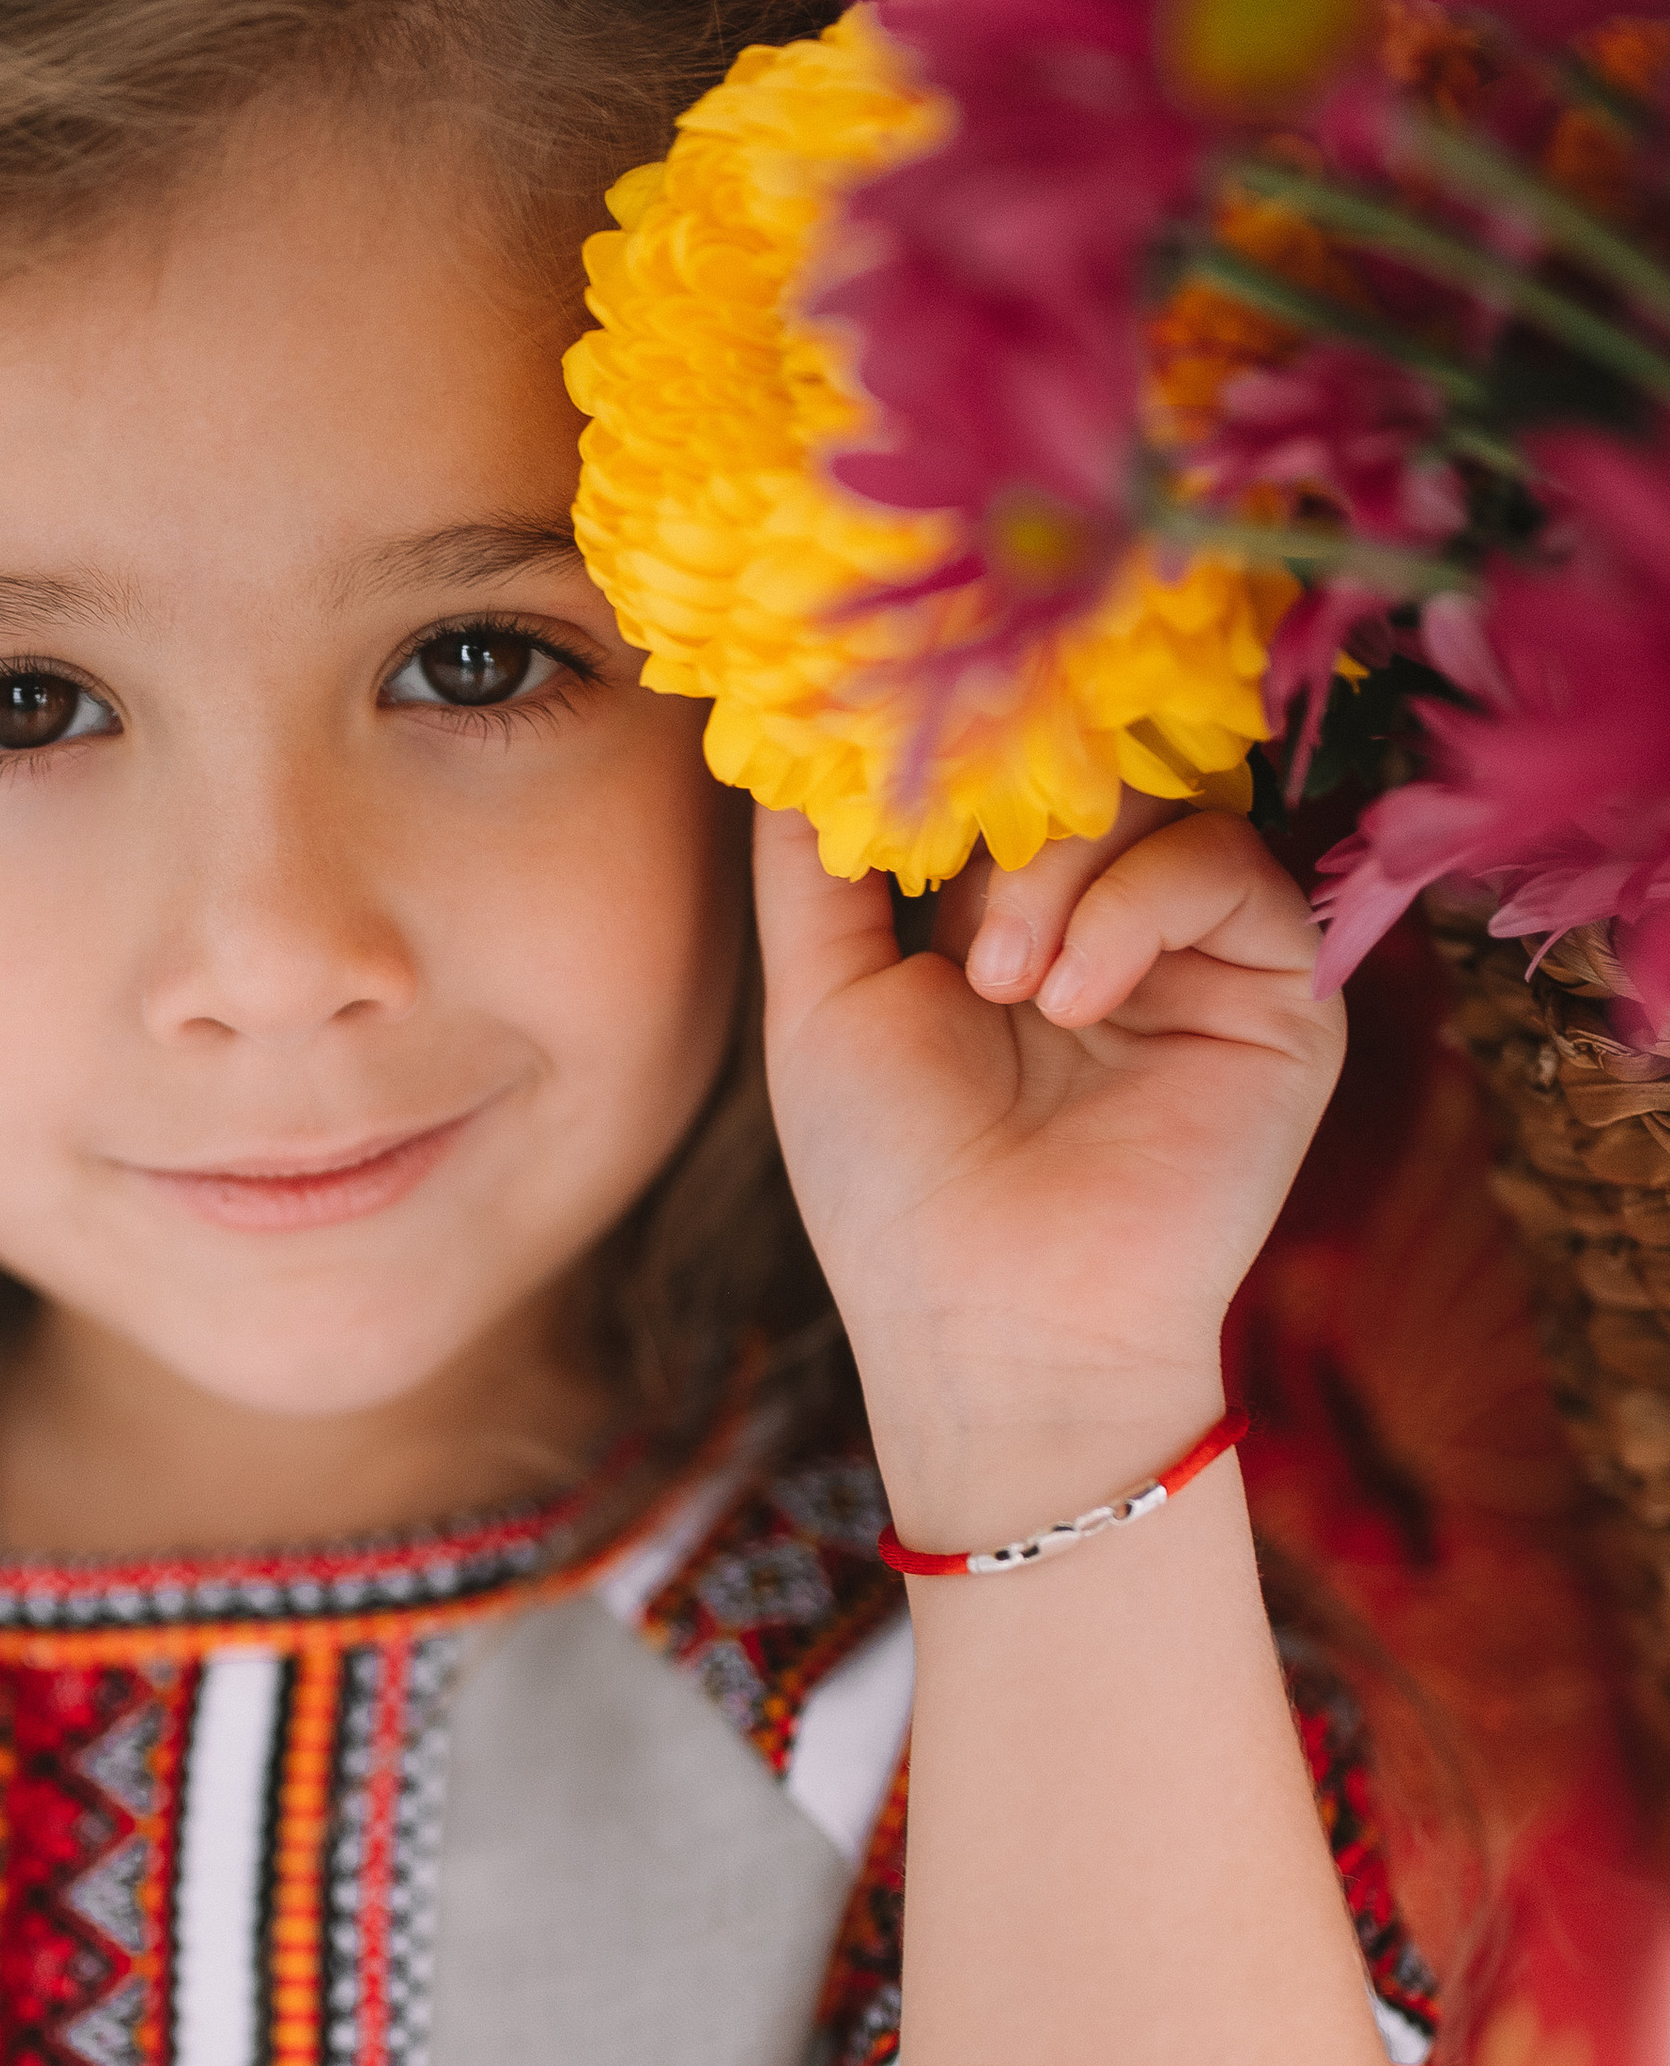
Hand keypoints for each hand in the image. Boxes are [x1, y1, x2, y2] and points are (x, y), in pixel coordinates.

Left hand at [756, 797, 1338, 1550]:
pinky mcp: (1279, 991)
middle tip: (948, 907)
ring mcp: (1198, 951)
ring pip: (1157, 793)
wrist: (999, 1330)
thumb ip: (809, 866)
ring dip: (1056, 867)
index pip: (1002, 766)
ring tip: (1002, 985)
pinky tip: (1071, 999)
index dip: (952, 745)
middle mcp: (1106, 918)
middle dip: (1005, 802)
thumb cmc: (896, 1191)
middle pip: (1086, 757)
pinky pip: (1229, 865)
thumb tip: (787, 735)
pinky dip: (1136, 905)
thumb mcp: (823, 1002)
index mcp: (1003, 917)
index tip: (890, 745)